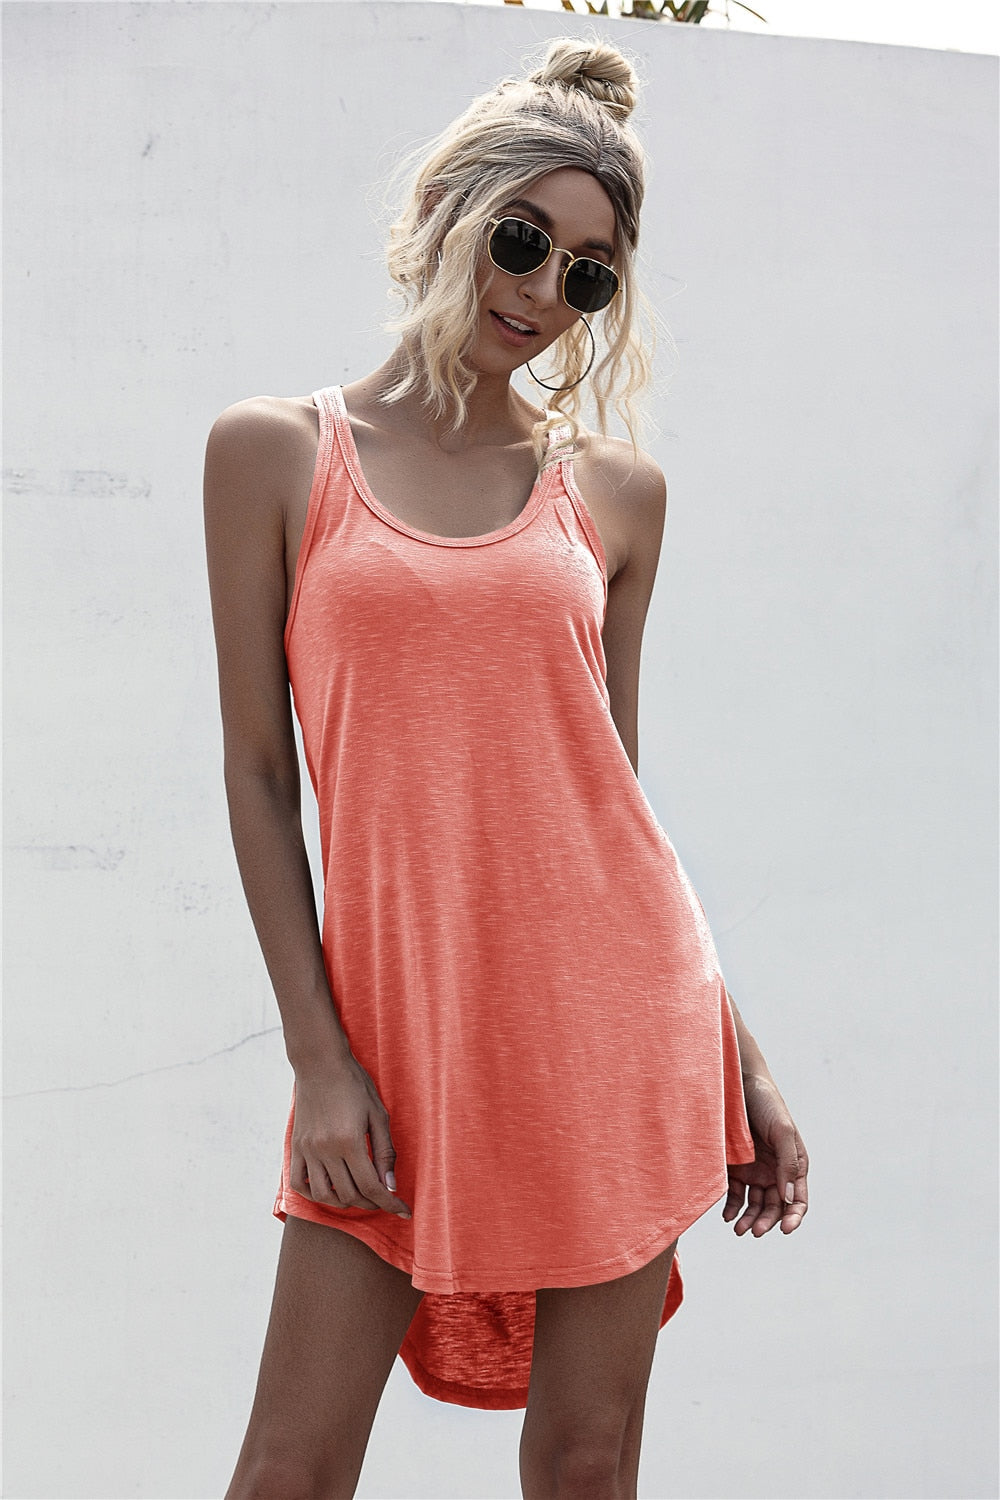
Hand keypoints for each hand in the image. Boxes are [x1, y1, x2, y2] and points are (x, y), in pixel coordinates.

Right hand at [289, 1053, 412, 1218]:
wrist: (320, 1064)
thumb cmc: (355, 1085)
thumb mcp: (378, 1115)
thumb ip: (385, 1152)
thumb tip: (390, 1186)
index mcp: (349, 1141)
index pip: (371, 1186)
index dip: (390, 1204)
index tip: (404, 1211)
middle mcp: (325, 1149)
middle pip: (349, 1194)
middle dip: (371, 1203)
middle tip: (383, 1198)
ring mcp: (307, 1149)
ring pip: (324, 1195)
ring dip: (344, 1202)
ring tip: (359, 1194)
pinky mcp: (296, 1146)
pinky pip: (299, 1183)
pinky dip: (315, 1193)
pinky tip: (330, 1189)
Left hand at [723, 1073, 807, 1235]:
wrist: (736, 1083)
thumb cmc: (766, 1104)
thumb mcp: (783, 1131)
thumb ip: (789, 1164)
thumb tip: (789, 1199)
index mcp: (794, 1164)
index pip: (798, 1199)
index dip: (794, 1217)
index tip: (784, 1229)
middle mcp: (776, 1171)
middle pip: (775, 1207)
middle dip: (766, 1222)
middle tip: (754, 1232)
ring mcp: (755, 1171)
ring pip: (755, 1205)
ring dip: (749, 1220)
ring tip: (738, 1229)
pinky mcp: (735, 1168)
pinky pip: (735, 1195)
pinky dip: (732, 1208)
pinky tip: (727, 1215)